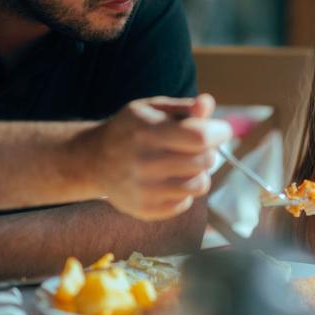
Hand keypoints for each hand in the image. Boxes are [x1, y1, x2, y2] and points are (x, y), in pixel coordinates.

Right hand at [76, 94, 231, 220]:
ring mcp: (144, 190)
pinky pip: (185, 203)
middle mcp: (143, 163)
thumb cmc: (131, 130)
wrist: (93, 160)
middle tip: (199, 147)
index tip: (221, 131)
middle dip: (209, 152)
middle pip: (203, 162)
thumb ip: (184, 108)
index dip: (218, 133)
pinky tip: (170, 180)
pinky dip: (184, 192)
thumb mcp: (152, 108)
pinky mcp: (145, 210)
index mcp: (146, 132)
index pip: (199, 138)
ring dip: (199, 173)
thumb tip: (207, 104)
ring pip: (198, 185)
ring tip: (186, 164)